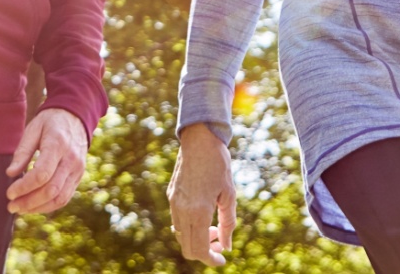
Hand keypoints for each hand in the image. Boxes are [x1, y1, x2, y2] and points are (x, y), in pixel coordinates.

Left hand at [6, 107, 88, 214]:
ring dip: (38, 208)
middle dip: (29, 202)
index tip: (9, 193)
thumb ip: (22, 152)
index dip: (24, 187)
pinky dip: (49, 206)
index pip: (42, 174)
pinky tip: (34, 206)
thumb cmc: (49, 122)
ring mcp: (78, 169)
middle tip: (11, 206)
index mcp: (58, 144)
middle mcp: (71, 159)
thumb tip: (10, 174)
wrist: (75, 117)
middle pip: (51, 190)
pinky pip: (65, 197)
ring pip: (59, 198)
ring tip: (20, 209)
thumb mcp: (33, 129)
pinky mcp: (78, 176)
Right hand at [168, 123, 236, 266]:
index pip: (200, 249)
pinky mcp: (171, 196)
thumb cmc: (218, 165)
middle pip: (188, 248)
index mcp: (198, 212)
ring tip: (214, 227)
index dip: (211, 259)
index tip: (222, 259)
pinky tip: (203, 216)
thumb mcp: (229, 194)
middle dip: (205, 252)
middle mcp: (182, 211)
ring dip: (196, 239)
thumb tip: (227, 246)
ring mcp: (174, 204)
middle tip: (220, 243)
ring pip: (181, 236)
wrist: (199, 140)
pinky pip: (177, 222)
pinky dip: (189, 228)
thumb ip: (228, 223)